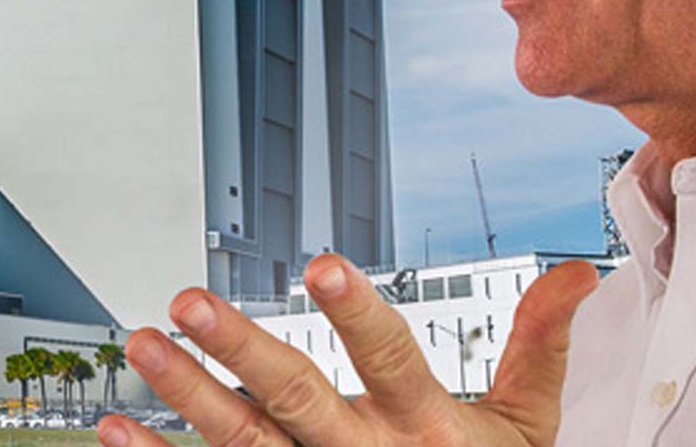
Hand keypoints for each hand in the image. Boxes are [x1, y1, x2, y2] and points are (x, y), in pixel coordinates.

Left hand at [96, 253, 598, 446]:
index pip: (392, 361)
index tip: (322, 266)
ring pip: (246, 445)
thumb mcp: (527, 429)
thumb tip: (576, 273)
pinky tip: (119, 432)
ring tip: (147, 344)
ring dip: (189, 397)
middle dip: (242, 351)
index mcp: (427, 428)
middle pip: (299, 401)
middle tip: (191, 302)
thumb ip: (540, 347)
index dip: (358, 316)